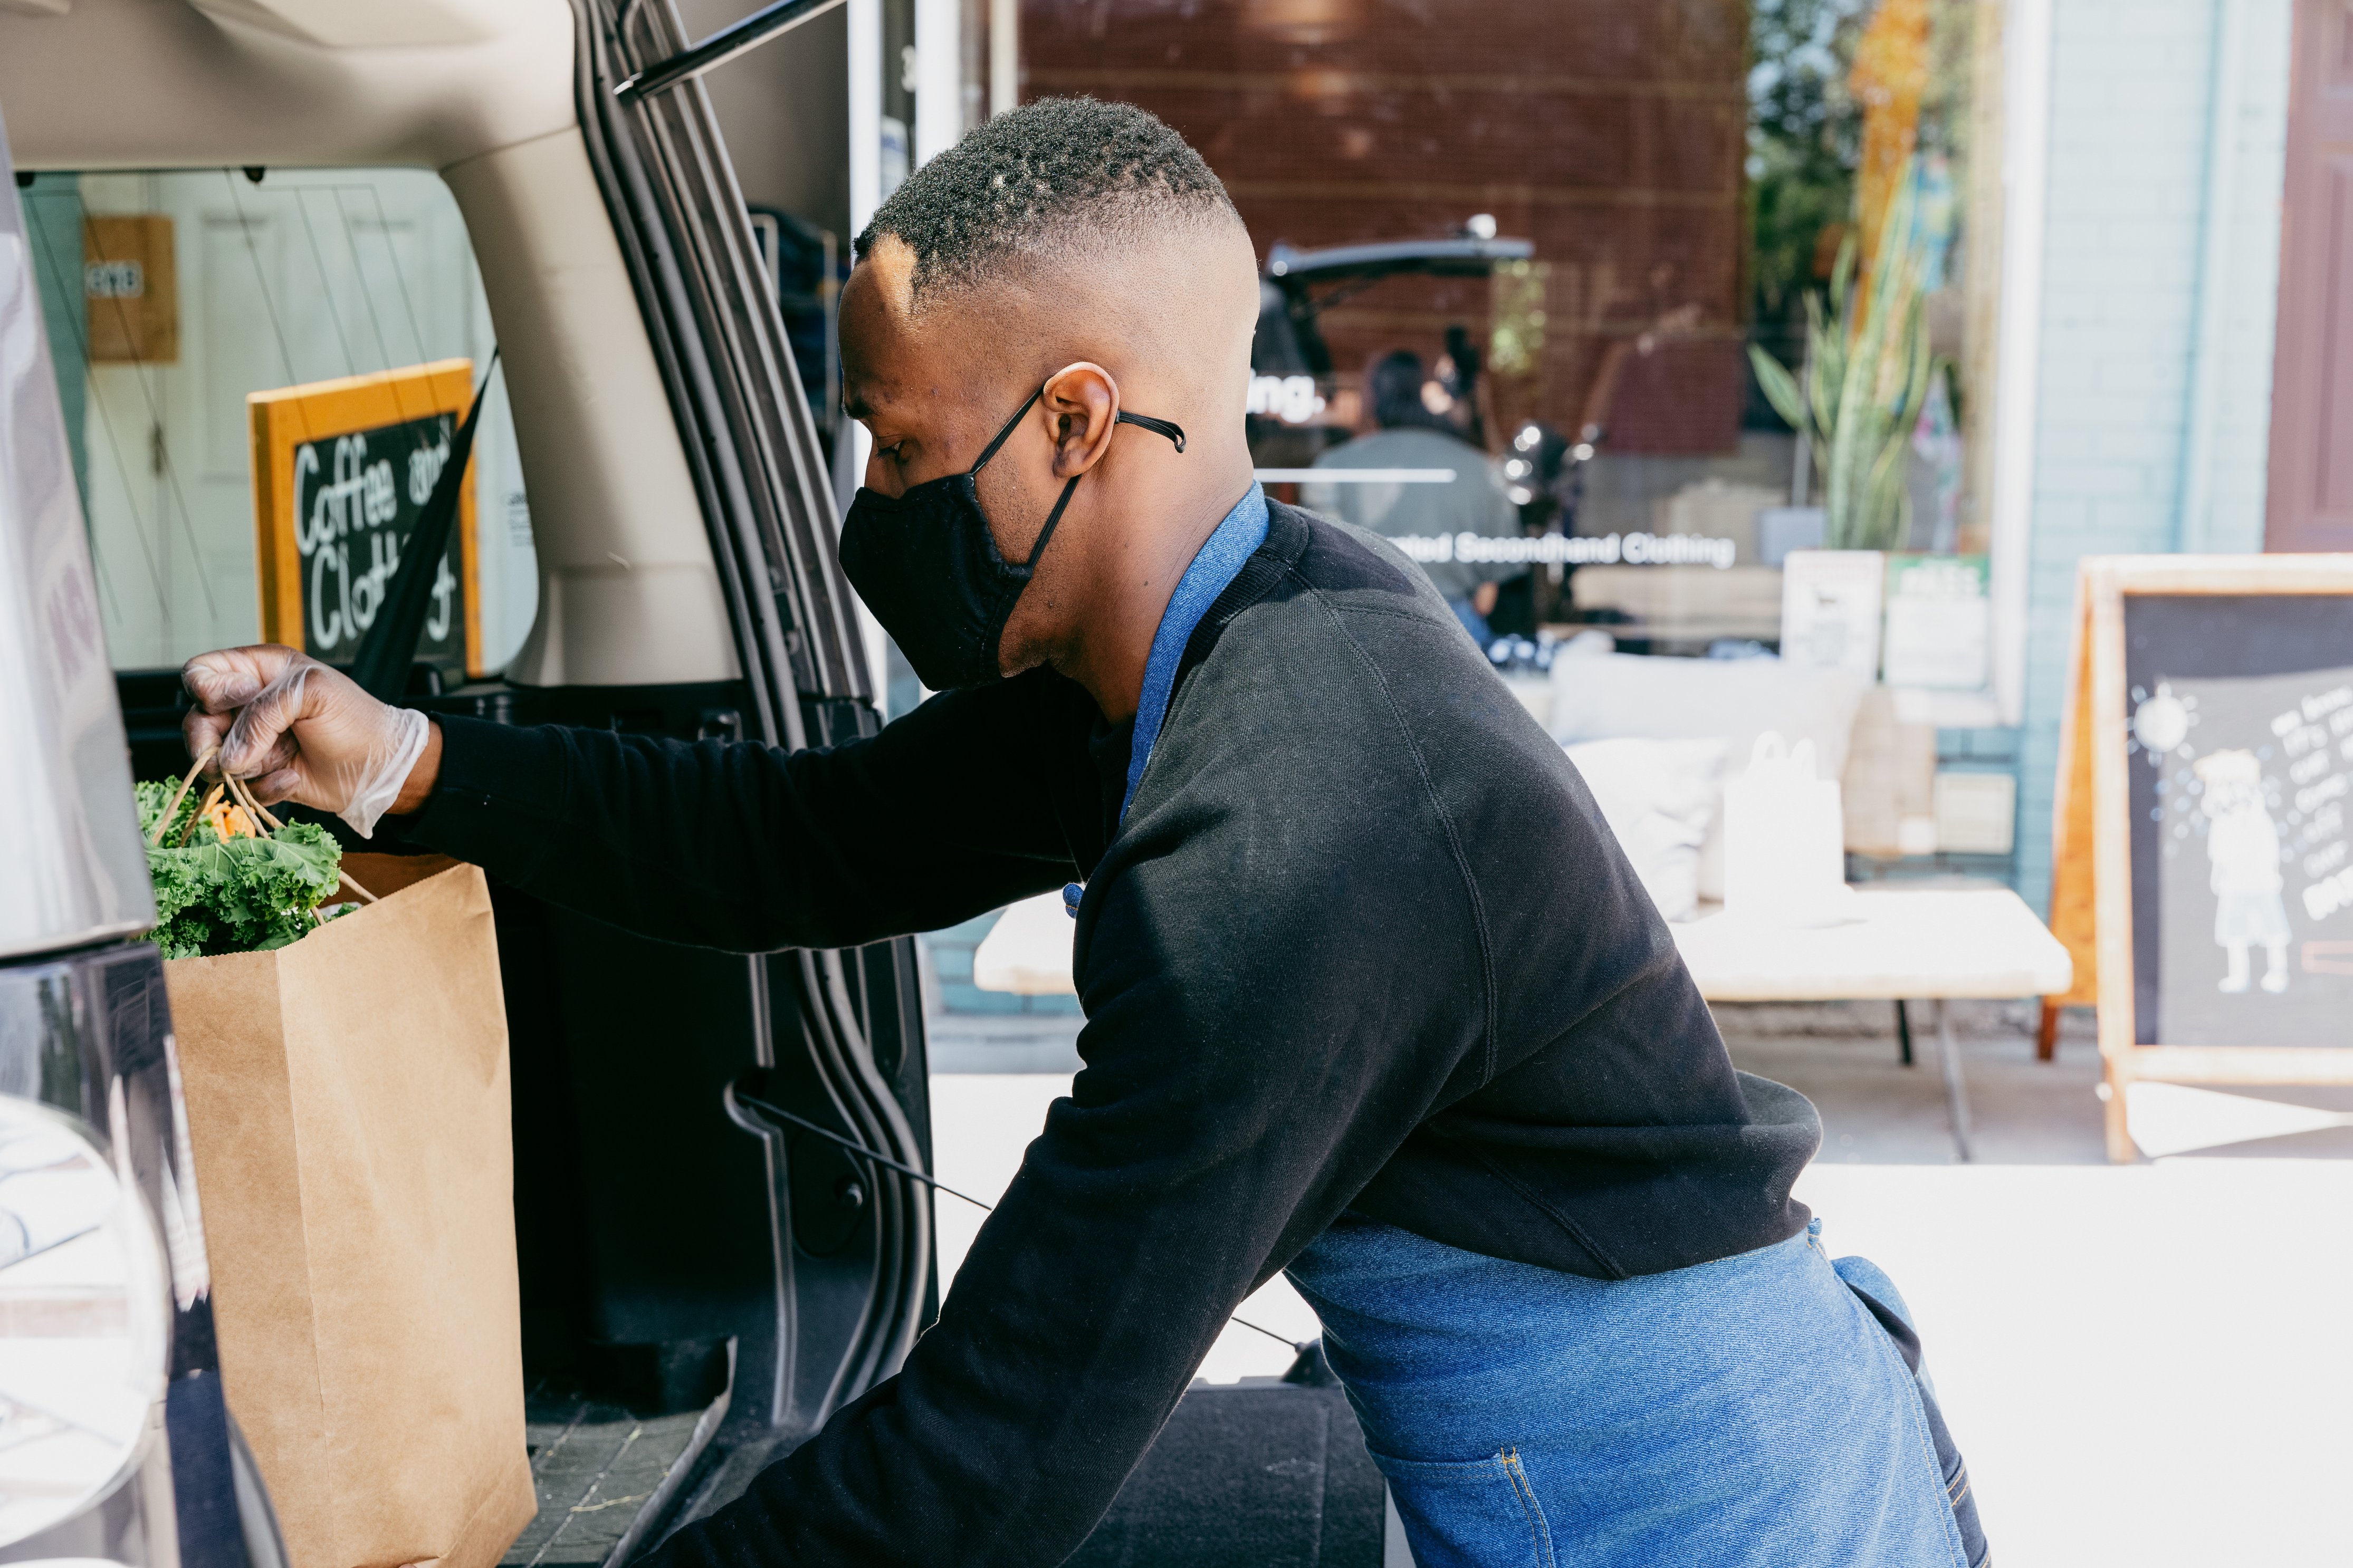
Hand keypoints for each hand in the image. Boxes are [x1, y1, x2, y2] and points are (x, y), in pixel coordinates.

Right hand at [181, 645, 438, 836]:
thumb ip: (263, 714)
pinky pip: (239, 787)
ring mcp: (252, 742)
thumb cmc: (356, 719)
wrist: (381, 766)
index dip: (208, 689)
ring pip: (210, 759)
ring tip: (275, 762)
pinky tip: (292, 777)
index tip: (240, 700)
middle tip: (232, 754)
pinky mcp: (260, 774)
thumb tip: (227, 757)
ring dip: (239, 767)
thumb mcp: (313, 694)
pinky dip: (263, 787)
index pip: (201, 672)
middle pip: (196, 719)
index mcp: (258, 671)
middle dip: (208, 740)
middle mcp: (249, 705)